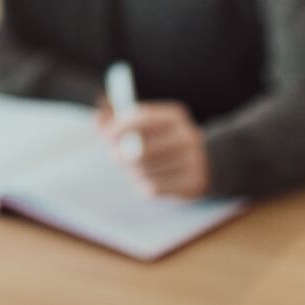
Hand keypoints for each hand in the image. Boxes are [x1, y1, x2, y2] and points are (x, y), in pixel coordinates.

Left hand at [96, 101, 210, 198]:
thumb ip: (117, 120)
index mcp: (174, 116)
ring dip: (132, 171)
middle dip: (121, 154)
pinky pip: (154, 188)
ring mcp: (194, 161)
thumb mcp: (146, 124)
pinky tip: (147, 180)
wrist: (207, 162)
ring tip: (133, 169)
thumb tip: (97, 121)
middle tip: (114, 157)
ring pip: (145, 171)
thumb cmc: (163, 140)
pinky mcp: (194, 184)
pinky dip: (143, 185)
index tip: (104, 138)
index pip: (141, 119)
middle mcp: (188, 136)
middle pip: (141, 149)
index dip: (118, 129)